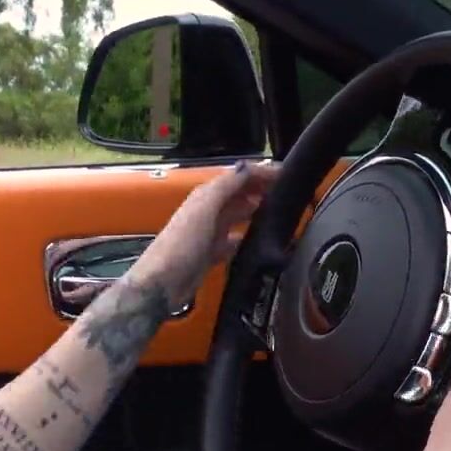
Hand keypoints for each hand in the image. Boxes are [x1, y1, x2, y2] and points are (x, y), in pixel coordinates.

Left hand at [133, 160, 279, 300]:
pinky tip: (259, 242)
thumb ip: (224, 187)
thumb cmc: (182, 244)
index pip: (237, 177)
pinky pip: (233, 241)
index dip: (260, 173)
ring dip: (255, 211)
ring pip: (237, 216)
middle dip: (260, 189)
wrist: (162, 283)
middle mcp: (207, 211)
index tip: (286, 175)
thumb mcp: (204, 209)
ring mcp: (209, 233)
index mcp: (205, 196)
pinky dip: (245, 238)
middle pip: (238, 194)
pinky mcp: (210, 254)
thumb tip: (246, 166)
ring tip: (280, 213)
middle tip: (288, 193)